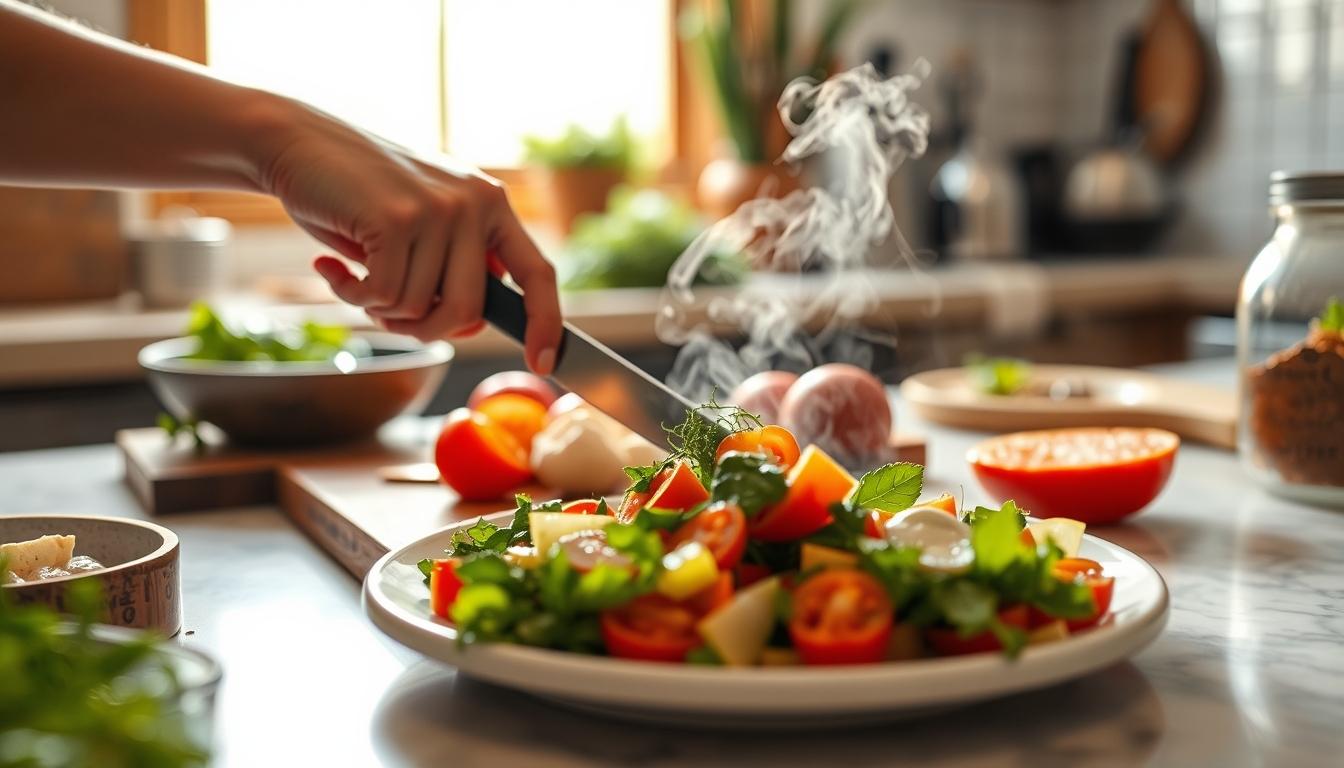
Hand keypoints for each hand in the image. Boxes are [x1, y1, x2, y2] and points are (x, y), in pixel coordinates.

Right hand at [254, 101, 560, 373]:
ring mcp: (438, 209)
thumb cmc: (358, 195)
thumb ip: (451, 270)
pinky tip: (331, 265)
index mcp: (491, 204)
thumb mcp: (422, 228)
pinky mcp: (397, 218)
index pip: (538, 273)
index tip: (544, 363)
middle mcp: (475, 203)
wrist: (297, 142)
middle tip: (385, 312)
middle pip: (467, 311)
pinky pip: (384, 295)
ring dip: (378, 307)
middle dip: (424, 329)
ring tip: (354, 272)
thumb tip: (470, 326)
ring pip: (420, 307)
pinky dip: (351, 293)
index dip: (546, 323)